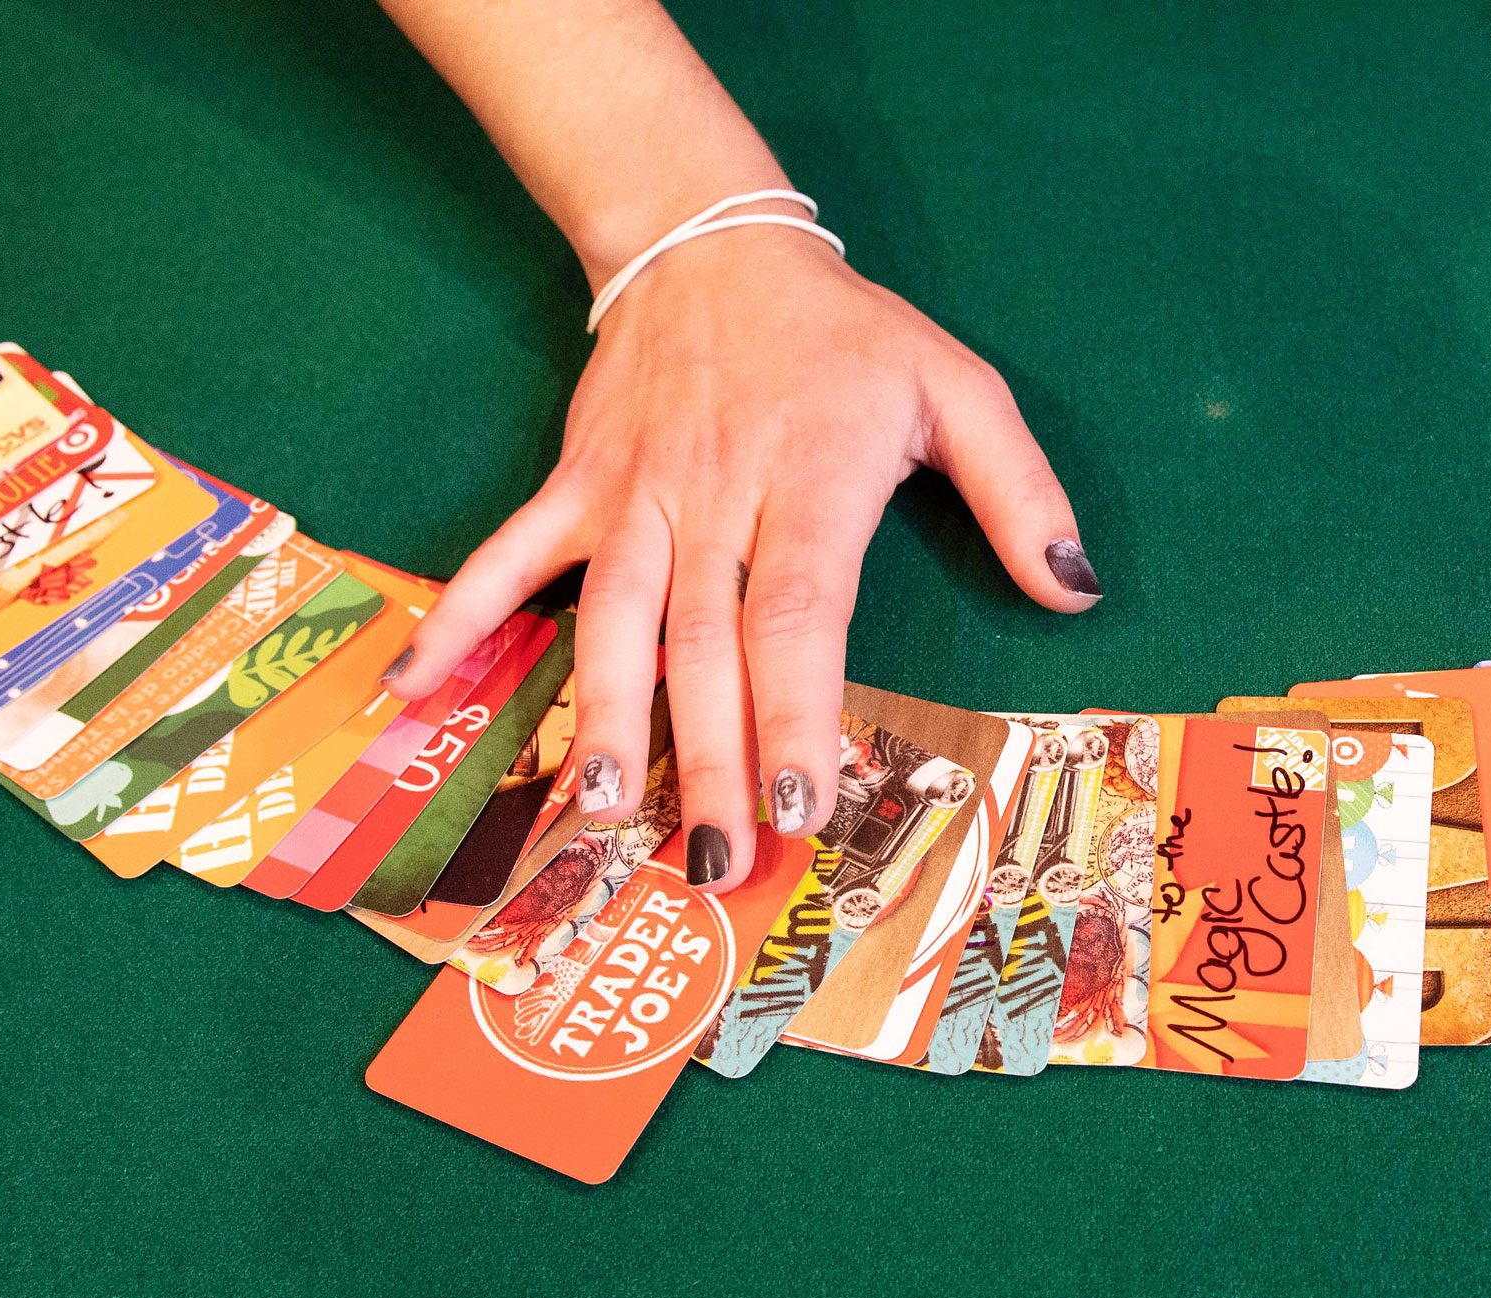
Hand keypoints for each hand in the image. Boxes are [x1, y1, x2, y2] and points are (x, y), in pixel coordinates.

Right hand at [383, 224, 1098, 893]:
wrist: (712, 245)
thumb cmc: (847, 337)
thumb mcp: (959, 388)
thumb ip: (1022, 494)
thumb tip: (1077, 594)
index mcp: (815, 478)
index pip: (799, 611)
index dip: (793, 708)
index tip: (799, 798)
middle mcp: (715, 497)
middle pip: (705, 644)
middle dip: (710, 758)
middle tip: (716, 859)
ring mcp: (633, 497)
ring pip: (610, 622)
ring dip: (604, 722)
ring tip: (605, 815)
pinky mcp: (576, 489)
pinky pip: (504, 558)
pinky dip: (457, 622)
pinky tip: (412, 692)